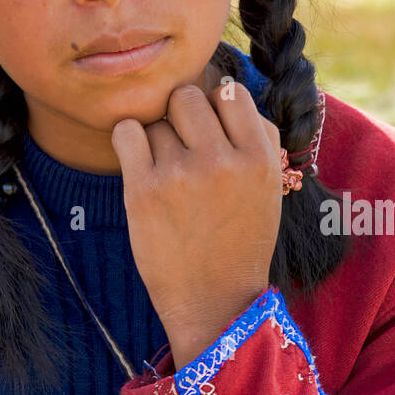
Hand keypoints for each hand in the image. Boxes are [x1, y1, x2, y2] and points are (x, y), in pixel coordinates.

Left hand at [110, 77, 282, 369]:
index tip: (210, 130)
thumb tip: (224, 91)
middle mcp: (222, 160)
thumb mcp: (269, 188)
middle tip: (183, 149)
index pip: (229, 91)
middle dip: (181, 117)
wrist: (214, 303)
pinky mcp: (143, 190)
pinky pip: (126, 131)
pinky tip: (139, 164)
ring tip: (168, 174)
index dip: (215, 105)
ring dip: (157, 139)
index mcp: (260, 157)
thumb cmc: (241, 240)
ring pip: (156, 119)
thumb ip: (256, 136)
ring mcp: (181, 174)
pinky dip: (128, 141)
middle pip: (186, 96)